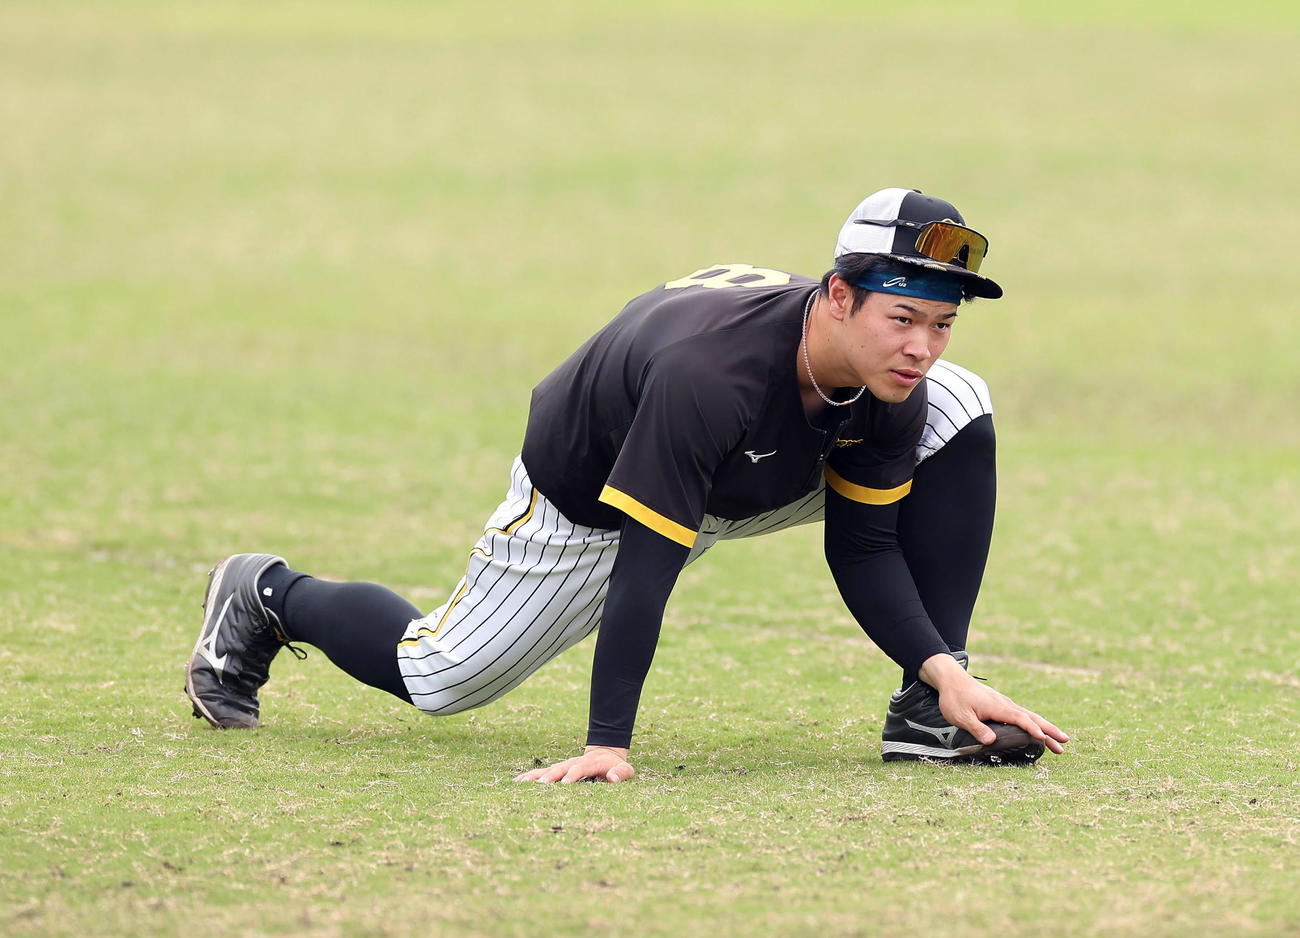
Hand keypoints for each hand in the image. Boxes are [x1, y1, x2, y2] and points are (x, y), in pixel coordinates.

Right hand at [513, 745, 635, 783]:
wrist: (605, 754)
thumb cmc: (615, 767)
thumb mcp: (625, 770)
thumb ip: (621, 773)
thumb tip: (613, 779)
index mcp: (590, 763)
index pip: (580, 768)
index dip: (573, 775)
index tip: (565, 783)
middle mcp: (573, 763)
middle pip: (560, 768)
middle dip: (551, 776)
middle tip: (541, 784)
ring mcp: (564, 766)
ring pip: (548, 770)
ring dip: (535, 777)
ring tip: (520, 783)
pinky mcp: (557, 771)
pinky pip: (542, 774)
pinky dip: (530, 777)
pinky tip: (517, 782)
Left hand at [919, 653, 1069, 754]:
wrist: (951, 679)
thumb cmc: (954, 698)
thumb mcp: (961, 716)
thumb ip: (976, 728)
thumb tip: (991, 741)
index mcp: (997, 707)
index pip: (1020, 719)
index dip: (1032, 730)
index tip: (1044, 739)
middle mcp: (1005, 704)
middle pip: (1032, 718)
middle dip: (1049, 730)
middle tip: (1065, 742)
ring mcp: (1005, 704)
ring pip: (1030, 716)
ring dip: (1045, 728)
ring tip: (1059, 741)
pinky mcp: (1002, 705)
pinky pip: (1023, 715)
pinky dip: (1035, 723)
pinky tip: (1039, 731)